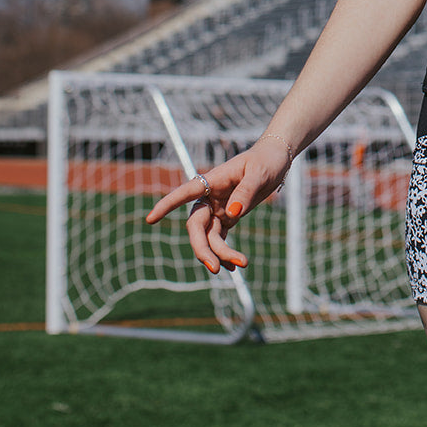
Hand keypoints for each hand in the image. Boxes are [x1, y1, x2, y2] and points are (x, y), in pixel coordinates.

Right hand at [144, 134, 291, 273]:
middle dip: (202, 248)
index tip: (150, 219)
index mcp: (212, 181)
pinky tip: (234, 265)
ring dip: (220, 253)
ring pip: (209, 237)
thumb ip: (245, 192)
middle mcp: (210, 197)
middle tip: (214, 267)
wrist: (276, 159)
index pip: (185, 192)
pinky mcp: (228, 217)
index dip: (167, 205)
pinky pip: (220, 239)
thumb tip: (232, 214)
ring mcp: (217, 209)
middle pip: (196, 226)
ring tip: (240, 264)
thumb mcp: (259, 174)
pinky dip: (225, 253)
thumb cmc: (266, 161)